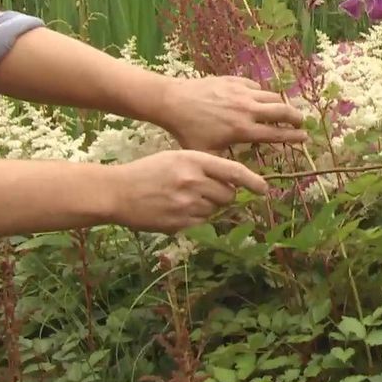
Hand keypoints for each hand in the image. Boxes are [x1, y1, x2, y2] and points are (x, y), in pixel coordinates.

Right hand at [103, 150, 267, 233]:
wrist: (117, 191)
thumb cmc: (149, 171)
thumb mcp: (176, 158)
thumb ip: (205, 167)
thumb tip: (232, 184)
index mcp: (194, 160)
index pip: (234, 172)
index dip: (253, 182)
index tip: (264, 189)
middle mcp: (193, 182)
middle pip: (228, 195)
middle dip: (223, 195)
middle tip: (206, 191)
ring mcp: (187, 204)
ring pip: (215, 210)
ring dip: (208, 206)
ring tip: (184, 198)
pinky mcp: (180, 223)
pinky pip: (201, 222)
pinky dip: (195, 217)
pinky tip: (175, 209)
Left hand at [153, 76, 307, 151]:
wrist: (173, 102)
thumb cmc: (188, 131)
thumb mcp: (207, 153)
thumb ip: (226, 164)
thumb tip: (239, 179)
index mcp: (242, 130)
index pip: (276, 134)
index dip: (293, 136)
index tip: (304, 137)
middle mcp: (247, 109)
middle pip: (282, 111)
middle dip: (296, 116)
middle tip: (301, 121)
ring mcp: (242, 92)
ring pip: (272, 96)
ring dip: (281, 104)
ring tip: (283, 110)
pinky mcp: (234, 80)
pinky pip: (256, 87)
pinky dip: (262, 94)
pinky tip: (259, 99)